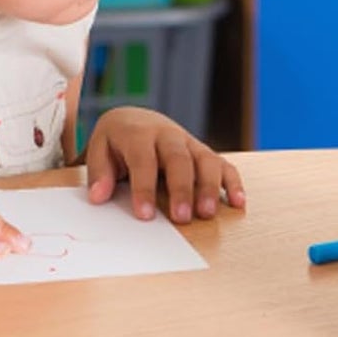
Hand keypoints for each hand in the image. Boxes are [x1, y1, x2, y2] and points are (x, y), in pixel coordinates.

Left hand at [86, 108, 244, 223]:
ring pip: (206, 160)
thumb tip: (99, 196)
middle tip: (182, 218)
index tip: (145, 215)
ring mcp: (190, 142)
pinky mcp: (204, 152)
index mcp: (139, 133)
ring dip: (209, 187)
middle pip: (179, 159)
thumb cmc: (118, 140)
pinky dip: (233, 182)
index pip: (144, 160)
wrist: (137, 118)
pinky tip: (238, 202)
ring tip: (207, 213)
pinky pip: (223, 164)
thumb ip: (99, 172)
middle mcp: (168, 135)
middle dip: (182, 189)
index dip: (145, 188)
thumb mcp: (100, 149)